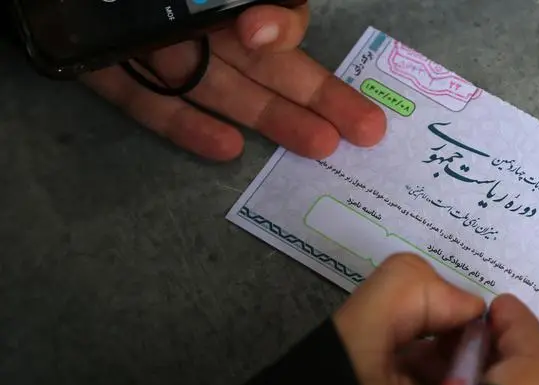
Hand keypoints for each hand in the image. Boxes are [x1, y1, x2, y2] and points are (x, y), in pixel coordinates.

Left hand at [81, 4, 385, 160]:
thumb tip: (262, 14)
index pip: (272, 5)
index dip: (282, 21)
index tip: (264, 31)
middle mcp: (192, 13)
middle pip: (263, 59)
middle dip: (315, 92)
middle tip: (366, 129)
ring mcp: (152, 48)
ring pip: (222, 87)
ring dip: (271, 118)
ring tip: (320, 147)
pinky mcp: (107, 74)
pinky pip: (151, 105)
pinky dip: (185, 126)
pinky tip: (225, 151)